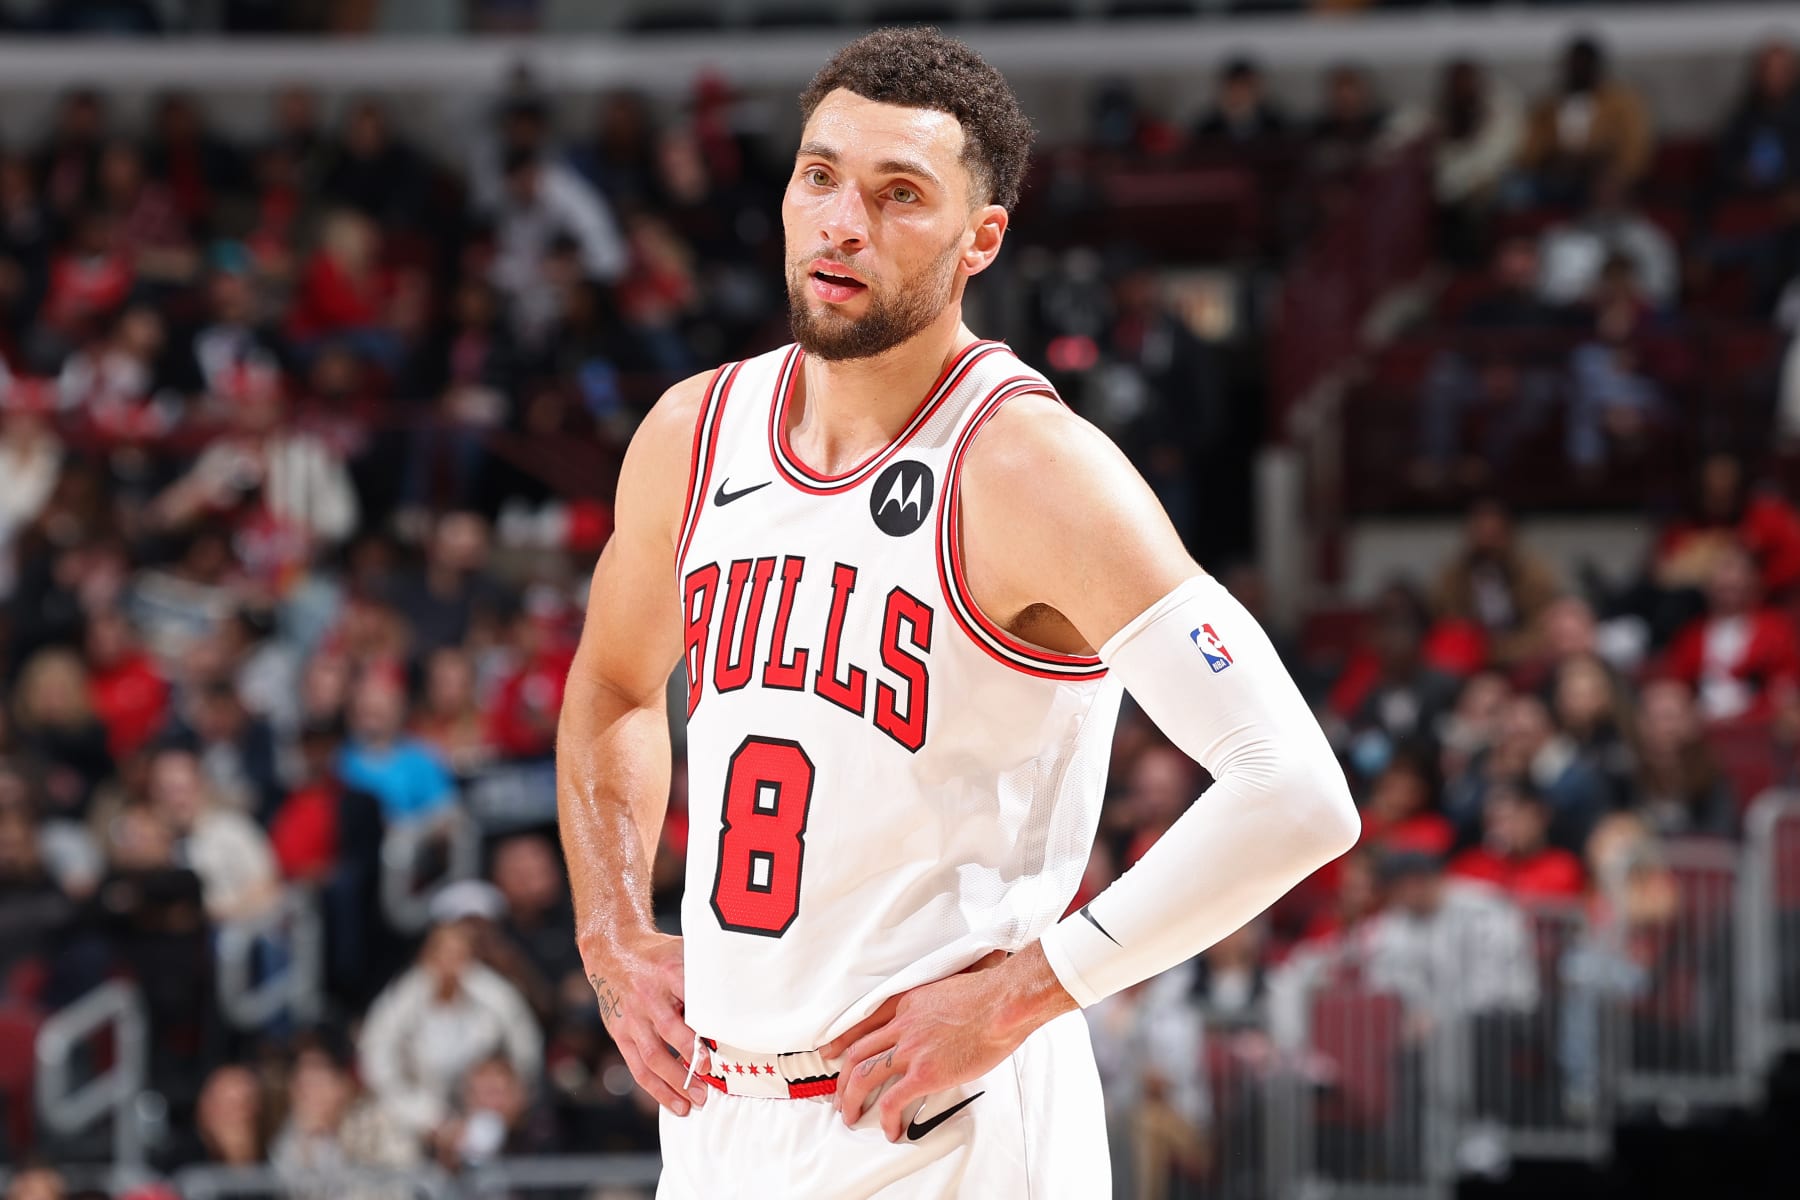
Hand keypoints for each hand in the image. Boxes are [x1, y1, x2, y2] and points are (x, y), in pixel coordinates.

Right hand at [586, 932, 709, 1116]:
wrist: (613, 951)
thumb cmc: (659, 955)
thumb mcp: (683, 951)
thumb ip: (707, 972)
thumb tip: (747, 992)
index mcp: (669, 971)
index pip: (692, 999)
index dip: (707, 1022)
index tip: (726, 1042)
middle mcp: (648, 996)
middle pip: (670, 1030)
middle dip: (692, 1057)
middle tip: (711, 1077)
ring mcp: (632, 1017)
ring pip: (653, 1056)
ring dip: (675, 1082)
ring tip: (696, 1101)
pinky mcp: (620, 1033)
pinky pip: (638, 1067)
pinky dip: (656, 1088)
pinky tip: (674, 1103)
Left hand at [823, 945, 1076, 1141]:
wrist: (1002, 1004)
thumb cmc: (988, 995)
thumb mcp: (947, 990)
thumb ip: (932, 1008)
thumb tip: (937, 1026)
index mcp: (907, 1003)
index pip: (864, 1023)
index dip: (843, 1040)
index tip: (831, 1052)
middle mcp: (902, 1025)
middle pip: (857, 1053)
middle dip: (842, 1078)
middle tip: (839, 1095)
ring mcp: (911, 1049)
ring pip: (863, 1075)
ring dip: (851, 1099)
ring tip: (851, 1116)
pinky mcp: (925, 1073)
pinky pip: (893, 1100)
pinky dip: (887, 1118)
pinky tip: (891, 1129)